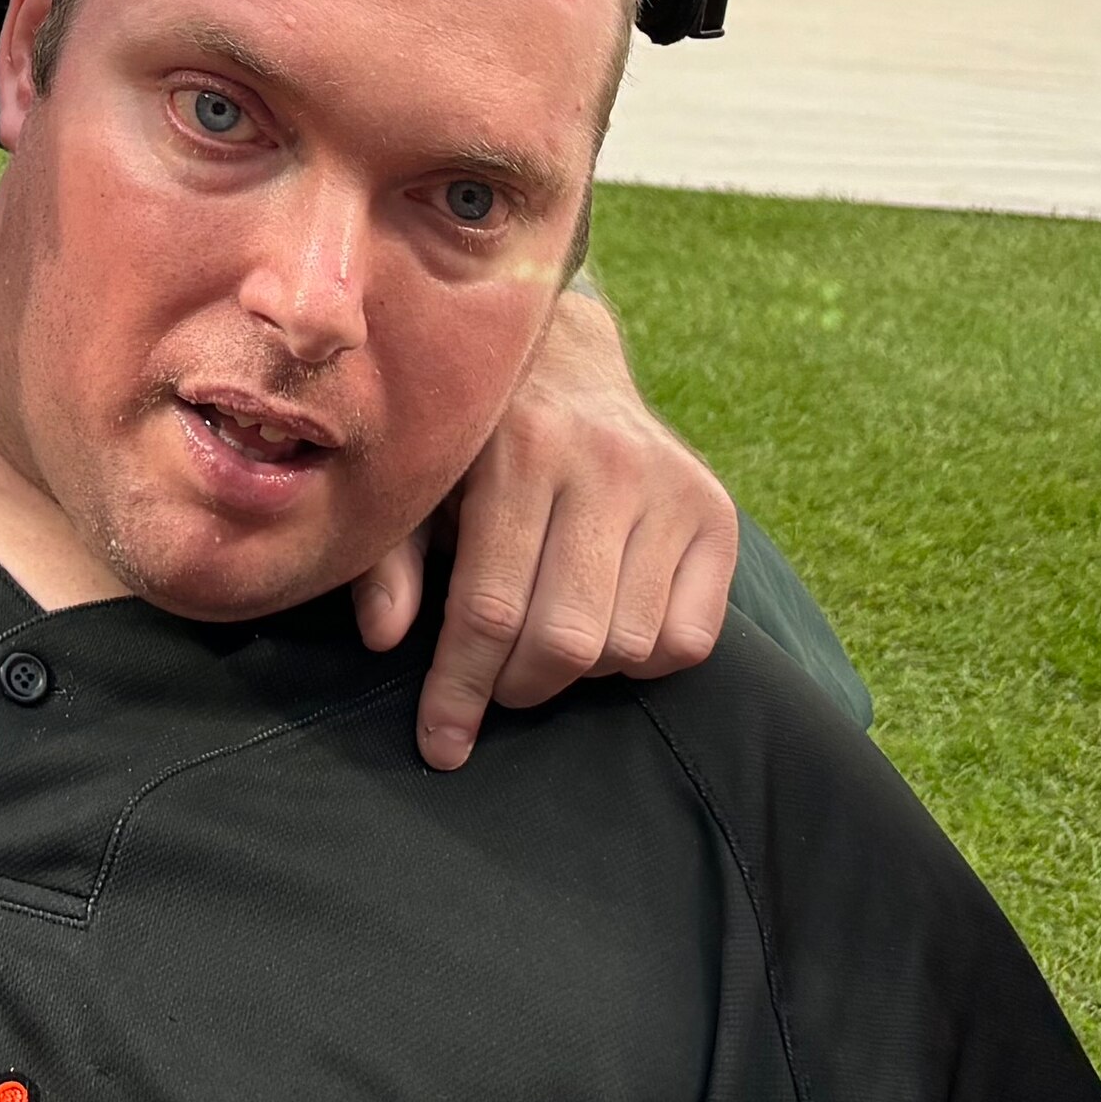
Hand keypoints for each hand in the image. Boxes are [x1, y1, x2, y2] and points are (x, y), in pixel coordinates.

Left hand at [353, 285, 736, 764]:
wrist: (563, 355)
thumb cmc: (473, 437)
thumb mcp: (417, 481)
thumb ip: (392, 556)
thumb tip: (384, 637)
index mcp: (521, 448)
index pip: (490, 608)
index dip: (460, 691)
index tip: (441, 746)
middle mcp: (606, 462)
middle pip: (565, 639)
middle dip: (517, 688)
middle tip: (495, 686)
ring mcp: (670, 486)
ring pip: (628, 647)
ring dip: (578, 676)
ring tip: (542, 646)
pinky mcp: (716, 511)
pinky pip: (689, 639)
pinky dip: (644, 660)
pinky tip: (605, 627)